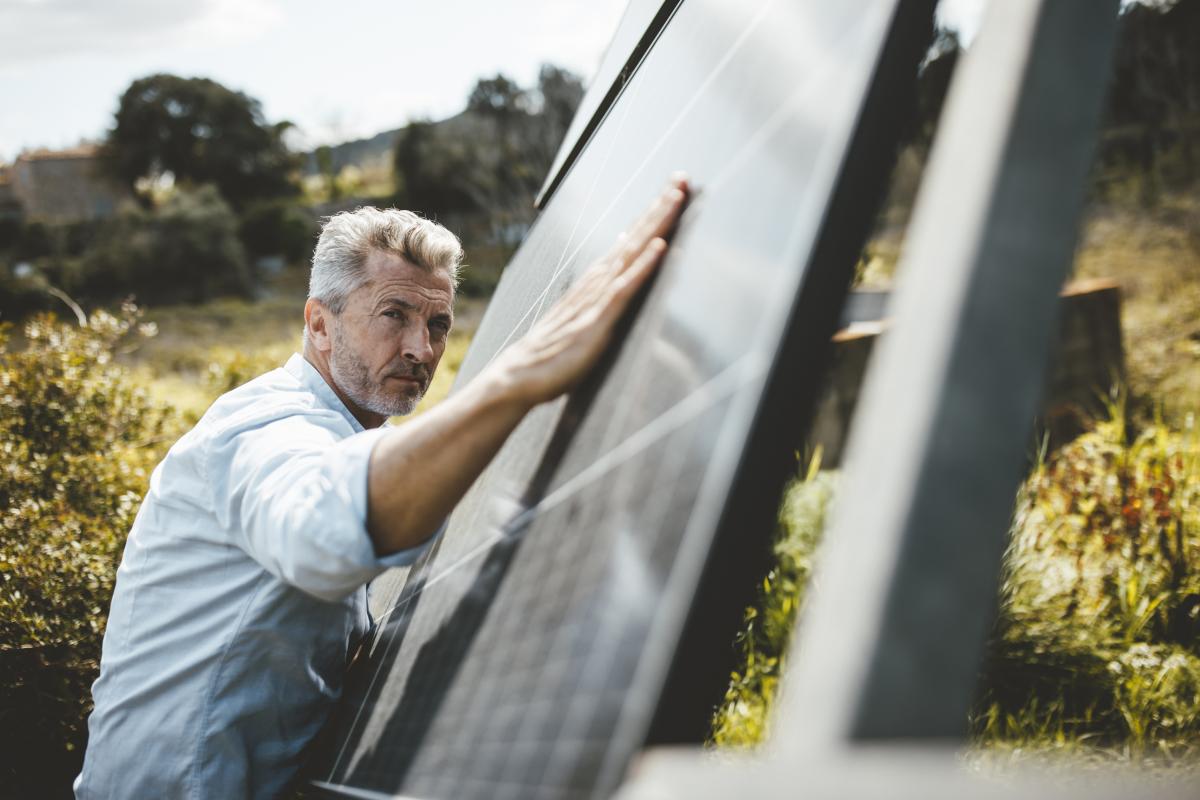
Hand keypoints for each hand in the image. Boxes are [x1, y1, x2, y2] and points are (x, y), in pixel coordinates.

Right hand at [489, 175, 689, 407]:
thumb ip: (601, 294)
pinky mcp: (598, 322)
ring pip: (632, 254)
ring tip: (674, 198)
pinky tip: (658, 248)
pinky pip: (624, 289)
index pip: (629, 240)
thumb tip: (619, 267)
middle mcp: (597, 282)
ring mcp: (597, 300)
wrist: (517, 377)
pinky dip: (642, 267)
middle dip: (659, 207)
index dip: (652, 214)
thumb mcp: (583, 318)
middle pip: (634, 237)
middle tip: (682, 177)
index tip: (674, 188)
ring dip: (655, 226)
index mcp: (596, 281)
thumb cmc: (552, 352)